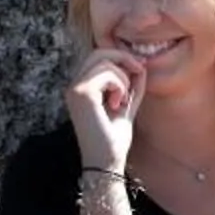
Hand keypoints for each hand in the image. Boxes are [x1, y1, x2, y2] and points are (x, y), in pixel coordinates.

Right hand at [63, 48, 145, 172]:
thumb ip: (132, 85)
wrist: (107, 162)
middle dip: (123, 58)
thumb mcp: (127, 105)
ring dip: (122, 78)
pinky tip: (117, 104)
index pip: (98, 57)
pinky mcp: (81, 92)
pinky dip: (120, 85)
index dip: (121, 58)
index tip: (139, 71)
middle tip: (139, 73)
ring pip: (104, 60)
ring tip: (122, 100)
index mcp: (80, 88)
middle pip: (99, 52)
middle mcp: (73, 86)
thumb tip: (141, 63)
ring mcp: (74, 88)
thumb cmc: (113, 139)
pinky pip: (108, 73)